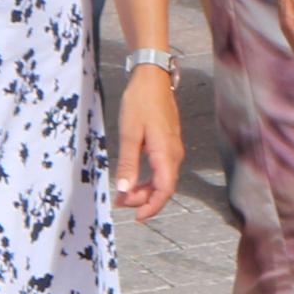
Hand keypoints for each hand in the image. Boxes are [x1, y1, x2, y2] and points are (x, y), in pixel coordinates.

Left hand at [112, 66, 182, 219]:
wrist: (153, 77)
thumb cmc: (140, 102)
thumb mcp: (129, 133)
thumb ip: (128, 163)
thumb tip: (124, 190)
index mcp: (166, 153)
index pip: (165, 190)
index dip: (152, 206)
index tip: (136, 216)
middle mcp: (174, 154)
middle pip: (163, 188)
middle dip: (143, 200)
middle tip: (120, 202)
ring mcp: (173, 149)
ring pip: (162, 179)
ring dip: (144, 190)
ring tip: (123, 194)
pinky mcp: (168, 143)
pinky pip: (161, 169)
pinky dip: (148, 178)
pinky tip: (133, 179)